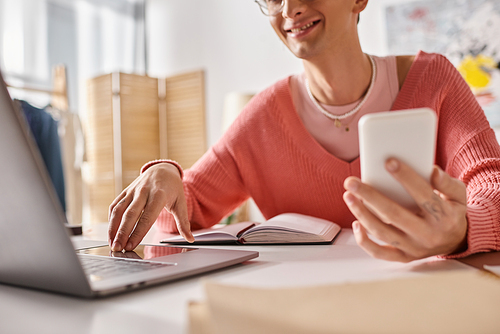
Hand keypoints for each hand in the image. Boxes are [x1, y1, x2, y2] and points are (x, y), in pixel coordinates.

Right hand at [108, 163, 193, 251]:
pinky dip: (111, 219)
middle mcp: (143, 192)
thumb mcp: (181, 203)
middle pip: (130, 215)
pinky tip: (110, 232)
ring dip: (113, 228)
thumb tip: (190, 238)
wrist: (163, 169)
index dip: (138, 232)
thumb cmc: (172, 188)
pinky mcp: (125, 191)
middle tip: (118, 248)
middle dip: (122, 233)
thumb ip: (183, 222)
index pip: (147, 217)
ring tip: (112, 243)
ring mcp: (132, 191)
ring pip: (119, 210)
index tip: (132, 245)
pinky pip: (115, 205)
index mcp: (159, 195)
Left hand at [343, 158, 467, 261]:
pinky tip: (355, 223)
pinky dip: (364, 241)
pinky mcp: (403, 256)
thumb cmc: (451, 212)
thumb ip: (447, 183)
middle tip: (351, 182)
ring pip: (382, 232)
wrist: (456, 241)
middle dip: (370, 196)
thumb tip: (432, 171)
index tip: (388, 162)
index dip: (406, 178)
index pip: (423, 195)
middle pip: (394, 214)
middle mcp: (427, 235)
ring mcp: (413, 248)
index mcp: (443, 217)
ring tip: (348, 196)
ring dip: (361, 214)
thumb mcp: (458, 195)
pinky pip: (379, 253)